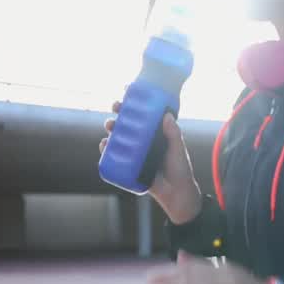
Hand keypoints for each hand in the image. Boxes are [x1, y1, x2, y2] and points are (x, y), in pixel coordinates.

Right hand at [101, 102, 201, 224]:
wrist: (176, 194)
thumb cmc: (180, 169)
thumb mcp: (178, 149)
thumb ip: (173, 134)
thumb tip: (167, 115)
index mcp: (155, 133)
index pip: (143, 113)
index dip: (134, 101)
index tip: (127, 89)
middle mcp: (143, 141)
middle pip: (128, 122)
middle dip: (119, 112)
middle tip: (116, 106)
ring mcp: (135, 153)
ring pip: (119, 136)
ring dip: (111, 128)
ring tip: (110, 125)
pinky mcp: (128, 166)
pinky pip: (114, 156)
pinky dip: (105, 149)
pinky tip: (103, 145)